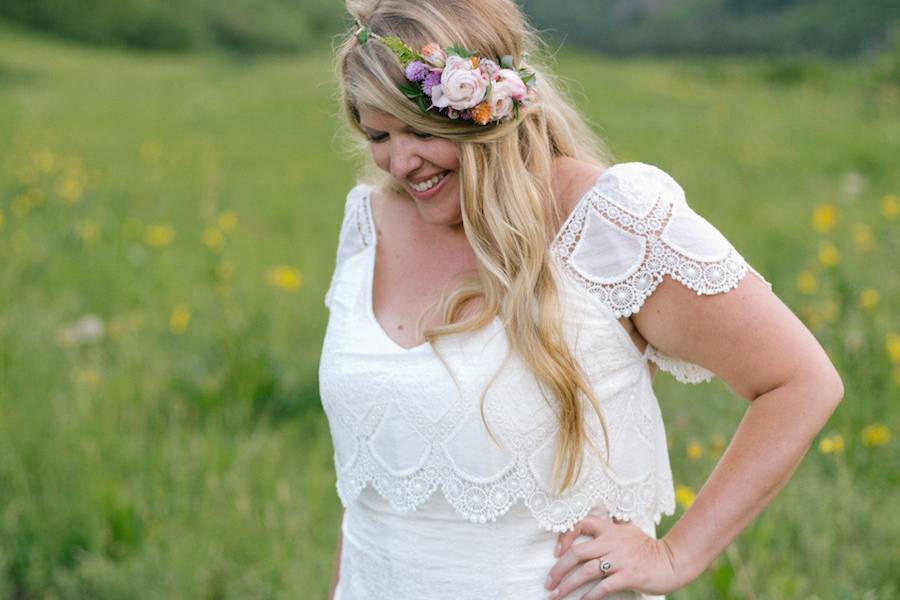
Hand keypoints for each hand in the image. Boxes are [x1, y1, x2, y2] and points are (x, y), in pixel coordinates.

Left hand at [544, 515, 688, 598]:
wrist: (673, 561)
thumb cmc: (648, 547)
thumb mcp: (628, 529)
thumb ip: (612, 524)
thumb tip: (597, 517)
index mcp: (609, 529)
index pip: (581, 524)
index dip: (564, 536)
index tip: (556, 552)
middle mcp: (612, 542)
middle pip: (577, 553)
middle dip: (558, 569)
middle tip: (548, 582)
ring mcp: (620, 559)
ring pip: (586, 572)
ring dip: (567, 585)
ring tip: (556, 596)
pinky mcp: (628, 576)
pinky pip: (603, 587)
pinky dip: (589, 596)